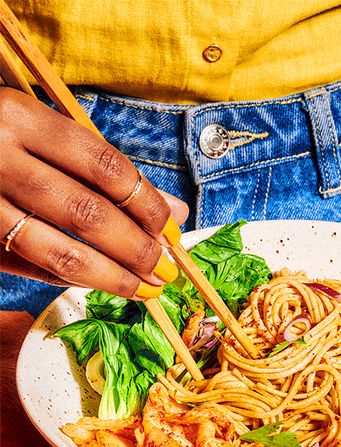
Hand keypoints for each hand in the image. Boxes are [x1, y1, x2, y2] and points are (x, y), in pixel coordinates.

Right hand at [0, 88, 188, 298]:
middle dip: (138, 250)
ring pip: (61, 251)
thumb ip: (107, 170)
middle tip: (167, 271)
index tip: (173, 232)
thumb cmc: (2, 136)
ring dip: (113, 277)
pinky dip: (73, 279)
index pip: (106, 167)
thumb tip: (177, 212)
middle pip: (89, 214)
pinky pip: (31, 267)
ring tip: (146, 288)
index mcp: (22, 118)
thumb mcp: (47, 133)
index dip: (149, 205)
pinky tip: (102, 283)